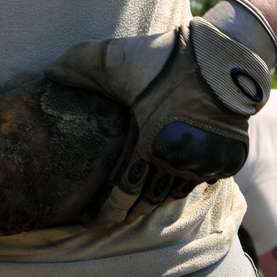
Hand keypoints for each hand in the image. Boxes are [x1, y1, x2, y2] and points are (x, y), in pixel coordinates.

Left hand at [45, 0, 275, 225]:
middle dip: (129, 210)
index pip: (123, 194)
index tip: (88, 220)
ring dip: (156, 198)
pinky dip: (184, 183)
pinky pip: (201, 180)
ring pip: (176, 192)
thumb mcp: (114, 58)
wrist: (224, 55)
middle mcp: (180, 160)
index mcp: (150, 144)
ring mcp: (207, 162)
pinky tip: (170, 181)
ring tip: (138, 201)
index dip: (105, 212)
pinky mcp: (229, 158)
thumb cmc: (164, 59)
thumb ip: (77, 65)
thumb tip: (47, 72)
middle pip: (150, 199)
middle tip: (110, 216)